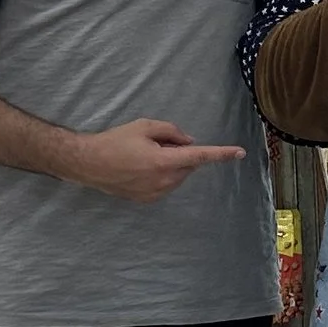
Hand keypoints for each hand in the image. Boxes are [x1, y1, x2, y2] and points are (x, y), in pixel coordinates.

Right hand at [80, 117, 246, 201]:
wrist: (88, 163)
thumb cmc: (114, 141)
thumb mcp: (144, 126)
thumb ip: (172, 131)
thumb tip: (189, 142)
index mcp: (164, 162)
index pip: (199, 156)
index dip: (221, 154)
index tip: (239, 152)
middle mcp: (163, 181)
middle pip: (187, 165)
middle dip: (180, 153)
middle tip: (156, 144)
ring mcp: (156, 193)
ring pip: (178, 176)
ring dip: (171, 164)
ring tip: (143, 156)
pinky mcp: (148, 200)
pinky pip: (166, 184)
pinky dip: (162, 174)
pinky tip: (140, 168)